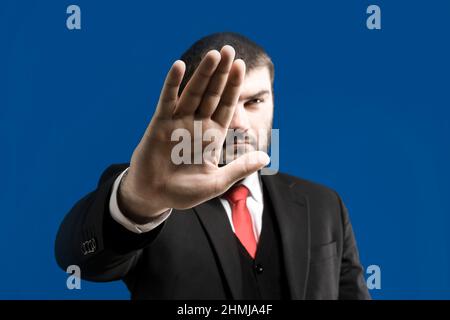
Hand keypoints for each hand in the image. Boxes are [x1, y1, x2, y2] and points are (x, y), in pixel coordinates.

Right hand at [118, 46, 269, 222]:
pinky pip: (167, 100)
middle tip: (229, 50)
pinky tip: (179, 66)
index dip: (233, 87)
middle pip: (212, 94)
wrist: (154, 196)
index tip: (241, 66)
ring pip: (193, 92)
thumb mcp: (216, 183)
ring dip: (202, 74)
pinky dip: (172, 84)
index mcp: (212, 135)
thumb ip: (238, 169)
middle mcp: (197, 124)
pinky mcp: (159, 124)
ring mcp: (178, 122)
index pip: (226, 106)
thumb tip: (265, 158)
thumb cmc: (185, 192)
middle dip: (221, 73)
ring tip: (213, 54)